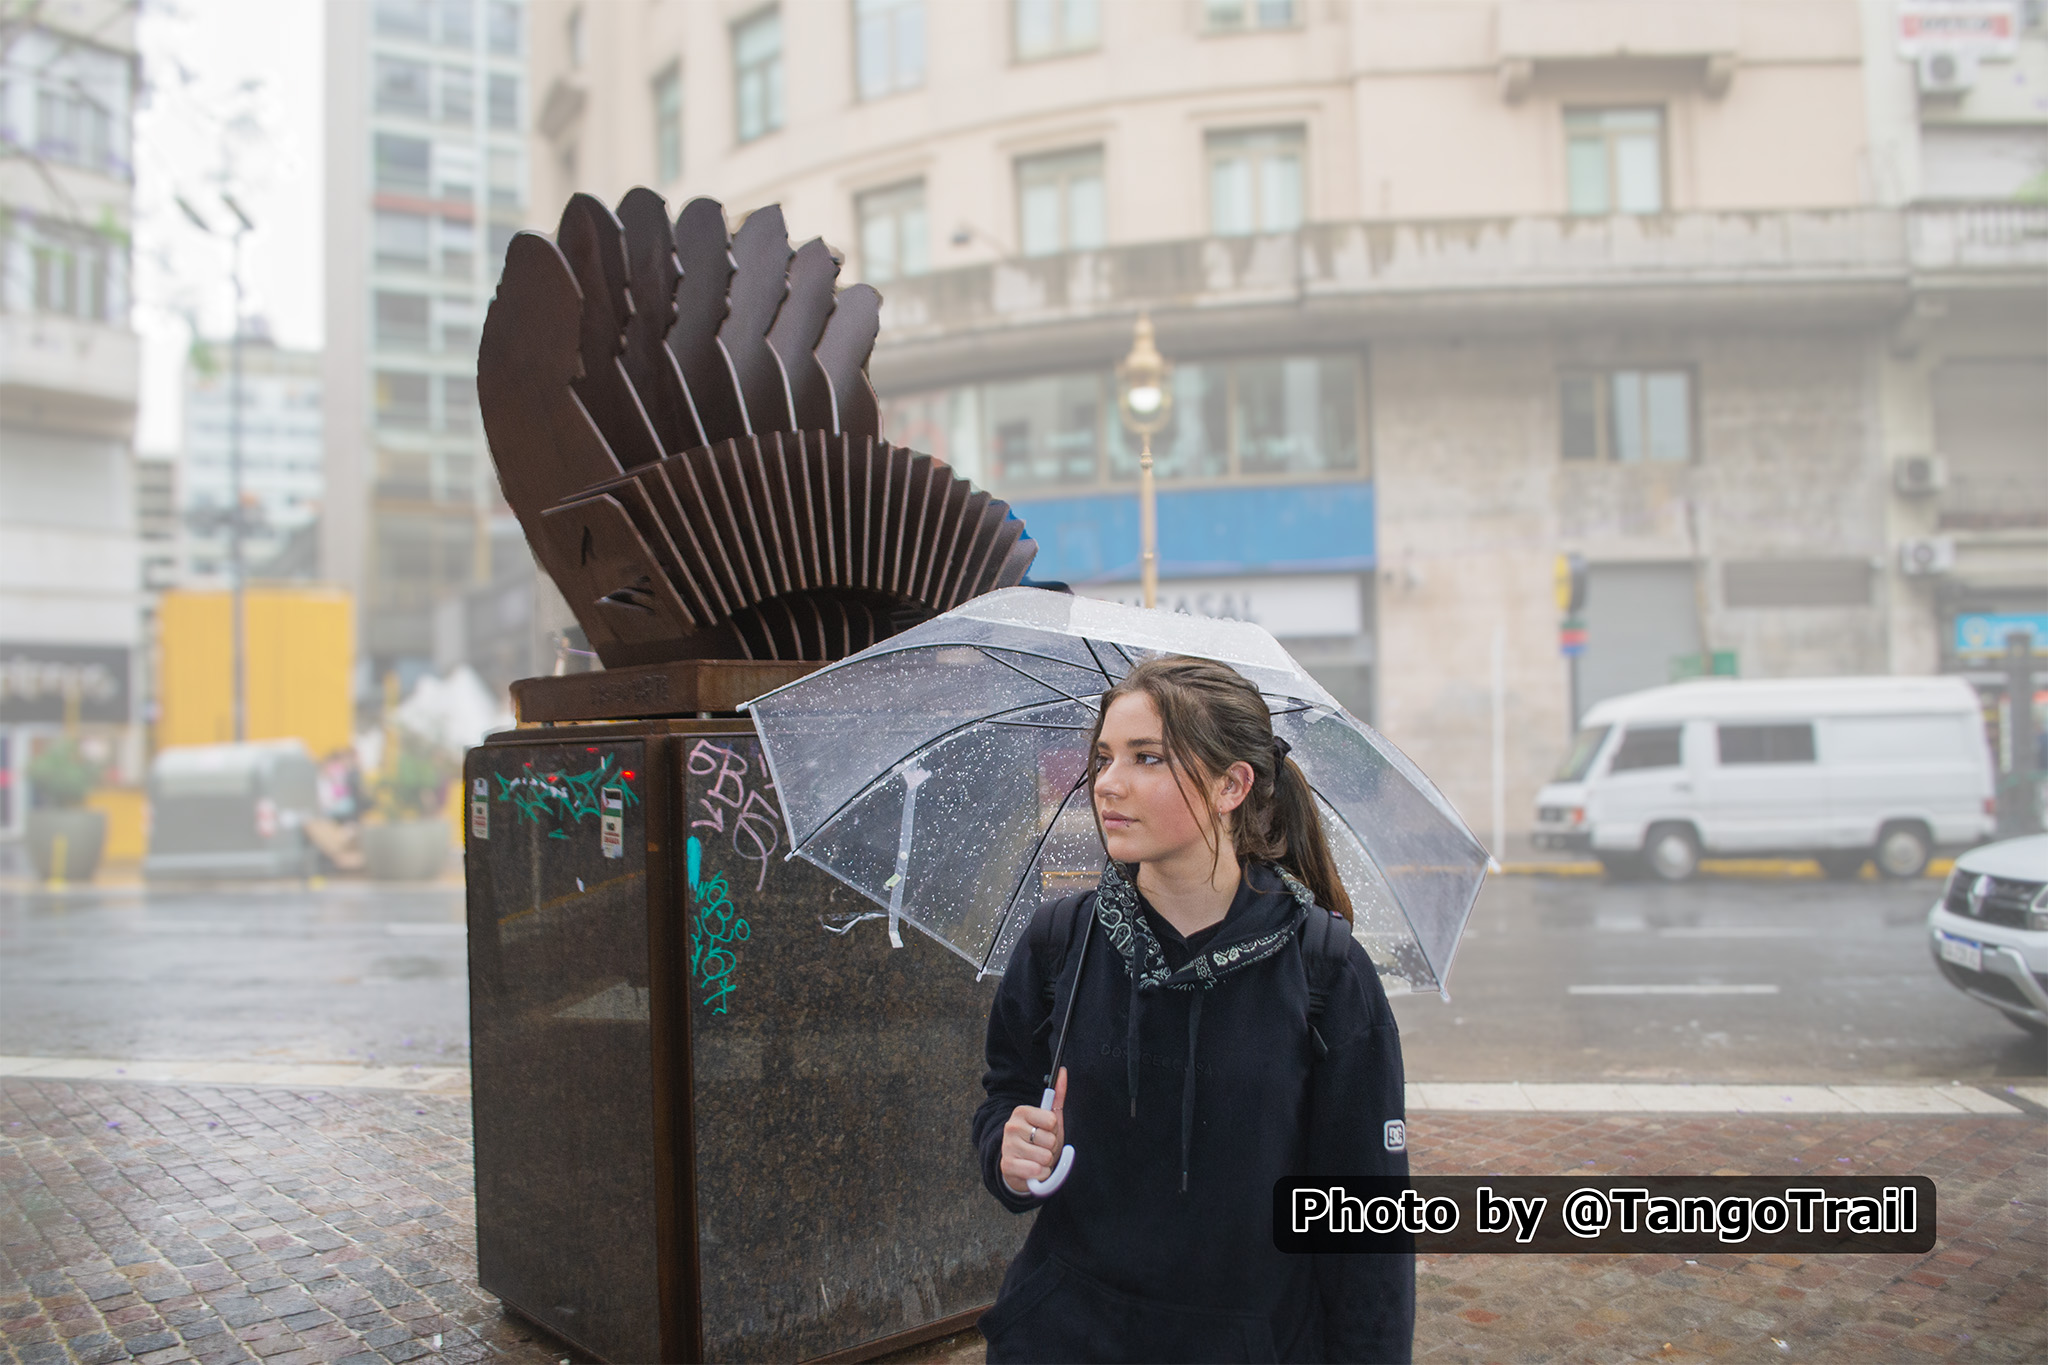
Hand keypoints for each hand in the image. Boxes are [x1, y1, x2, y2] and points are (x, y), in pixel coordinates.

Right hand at [1000, 1068, 1066, 1195]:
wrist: (1021, 1168)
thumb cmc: (1038, 1141)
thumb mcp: (1050, 1119)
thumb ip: (1057, 1095)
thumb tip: (1064, 1071)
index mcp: (1021, 1112)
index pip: (1052, 1120)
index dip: (1054, 1129)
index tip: (1046, 1131)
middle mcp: (1011, 1126)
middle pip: (1050, 1140)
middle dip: (1050, 1147)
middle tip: (1041, 1148)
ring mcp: (1007, 1146)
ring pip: (1045, 1157)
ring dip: (1046, 1162)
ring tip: (1037, 1159)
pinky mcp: (1007, 1165)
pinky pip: (1037, 1170)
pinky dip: (1041, 1174)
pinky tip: (1033, 1170)